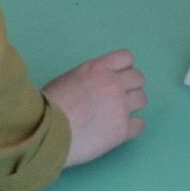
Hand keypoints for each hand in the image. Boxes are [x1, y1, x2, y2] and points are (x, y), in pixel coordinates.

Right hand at [41, 49, 147, 167]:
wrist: (47, 132)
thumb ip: (88, 78)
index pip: (127, 58)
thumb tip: (94, 86)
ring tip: (117, 115)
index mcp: (99, 68)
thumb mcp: (67, 79)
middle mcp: (114, 84)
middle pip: (139, 79)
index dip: (123, 68)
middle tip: (118, 99)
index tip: (117, 78)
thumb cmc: (48, 106)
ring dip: (132, 106)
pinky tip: (119, 131)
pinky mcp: (123, 130)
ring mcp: (121, 107)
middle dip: (130, 87)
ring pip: (142, 99)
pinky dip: (132, 127)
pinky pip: (140, 124)